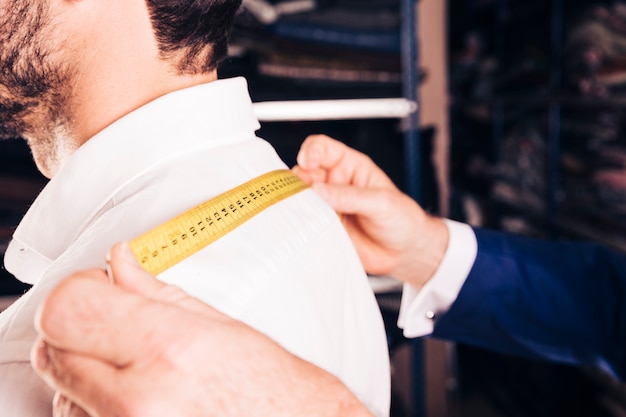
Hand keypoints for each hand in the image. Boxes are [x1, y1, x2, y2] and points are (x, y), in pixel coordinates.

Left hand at [32, 242, 371, 416]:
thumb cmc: (275, 392)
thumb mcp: (223, 330)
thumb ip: (158, 294)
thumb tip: (120, 261)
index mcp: (169, 349)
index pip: (69, 308)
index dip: (78, 292)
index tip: (97, 290)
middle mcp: (138, 401)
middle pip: (53, 350)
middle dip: (77, 330)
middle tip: (113, 326)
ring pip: (59, 393)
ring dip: (84, 375)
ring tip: (136, 372)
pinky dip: (93, 408)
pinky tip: (135, 400)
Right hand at [293, 134, 447, 287]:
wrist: (406, 252)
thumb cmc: (403, 220)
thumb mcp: (382, 202)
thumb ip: (350, 196)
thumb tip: (319, 190)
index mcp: (350, 167)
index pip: (322, 148)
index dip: (311, 151)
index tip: (309, 163)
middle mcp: (335, 184)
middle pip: (304, 173)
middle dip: (299, 182)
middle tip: (306, 195)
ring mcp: (328, 206)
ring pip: (299, 198)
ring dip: (299, 204)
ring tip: (310, 213)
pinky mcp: (324, 228)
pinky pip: (305, 223)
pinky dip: (302, 224)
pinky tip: (309, 228)